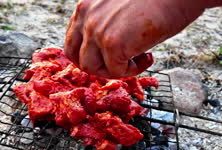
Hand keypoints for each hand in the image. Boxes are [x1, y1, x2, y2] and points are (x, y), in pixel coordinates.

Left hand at [64, 0, 207, 77]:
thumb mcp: (118, 9)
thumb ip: (104, 25)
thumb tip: (105, 53)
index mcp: (86, 6)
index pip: (73, 41)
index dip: (89, 55)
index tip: (106, 58)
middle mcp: (87, 17)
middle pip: (77, 58)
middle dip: (98, 66)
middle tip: (120, 64)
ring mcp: (97, 31)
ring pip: (91, 68)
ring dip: (114, 70)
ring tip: (136, 60)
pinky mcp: (113, 44)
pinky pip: (116, 71)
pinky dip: (133, 70)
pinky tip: (148, 57)